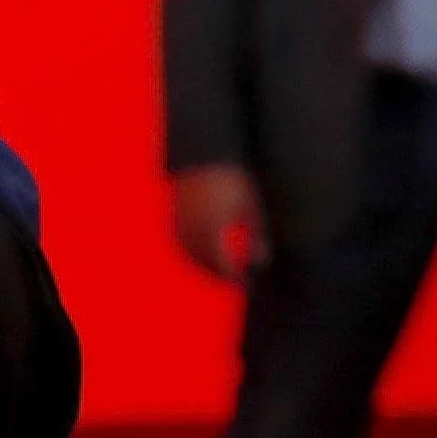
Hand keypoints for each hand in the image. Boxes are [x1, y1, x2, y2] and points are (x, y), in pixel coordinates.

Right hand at [171, 164, 264, 283]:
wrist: (201, 154)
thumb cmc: (231, 179)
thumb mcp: (250, 206)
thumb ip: (258, 235)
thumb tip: (262, 260)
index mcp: (210, 233)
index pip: (222, 267)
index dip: (236, 278)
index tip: (248, 283)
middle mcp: (191, 232)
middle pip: (205, 263)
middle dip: (220, 273)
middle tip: (237, 279)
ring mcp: (179, 223)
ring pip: (191, 254)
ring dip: (206, 263)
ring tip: (223, 267)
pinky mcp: (173, 215)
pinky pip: (183, 241)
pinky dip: (195, 250)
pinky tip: (207, 248)